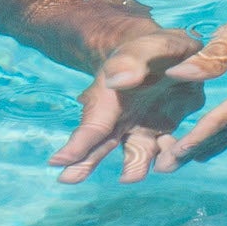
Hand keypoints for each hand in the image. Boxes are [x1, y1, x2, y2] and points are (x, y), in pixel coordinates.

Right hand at [52, 26, 205, 184]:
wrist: (169, 55)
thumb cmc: (151, 48)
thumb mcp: (148, 46)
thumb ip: (133, 61)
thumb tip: (118, 80)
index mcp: (110, 97)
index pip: (92, 124)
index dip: (77, 143)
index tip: (57, 161)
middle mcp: (121, 119)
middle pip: (101, 145)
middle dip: (86, 163)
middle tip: (67, 180)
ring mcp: (143, 128)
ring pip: (136, 154)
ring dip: (134, 167)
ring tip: (130, 177)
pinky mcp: (165, 133)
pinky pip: (167, 151)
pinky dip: (169, 159)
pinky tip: (167, 163)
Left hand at [162, 15, 226, 164]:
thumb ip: (217, 52)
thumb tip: (180, 73)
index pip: (222, 119)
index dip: (196, 138)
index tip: (172, 153)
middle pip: (224, 137)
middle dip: (192, 152)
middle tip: (161, 166)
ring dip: (204, 148)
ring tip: (174, 159)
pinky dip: (220, 140)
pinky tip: (205, 144)